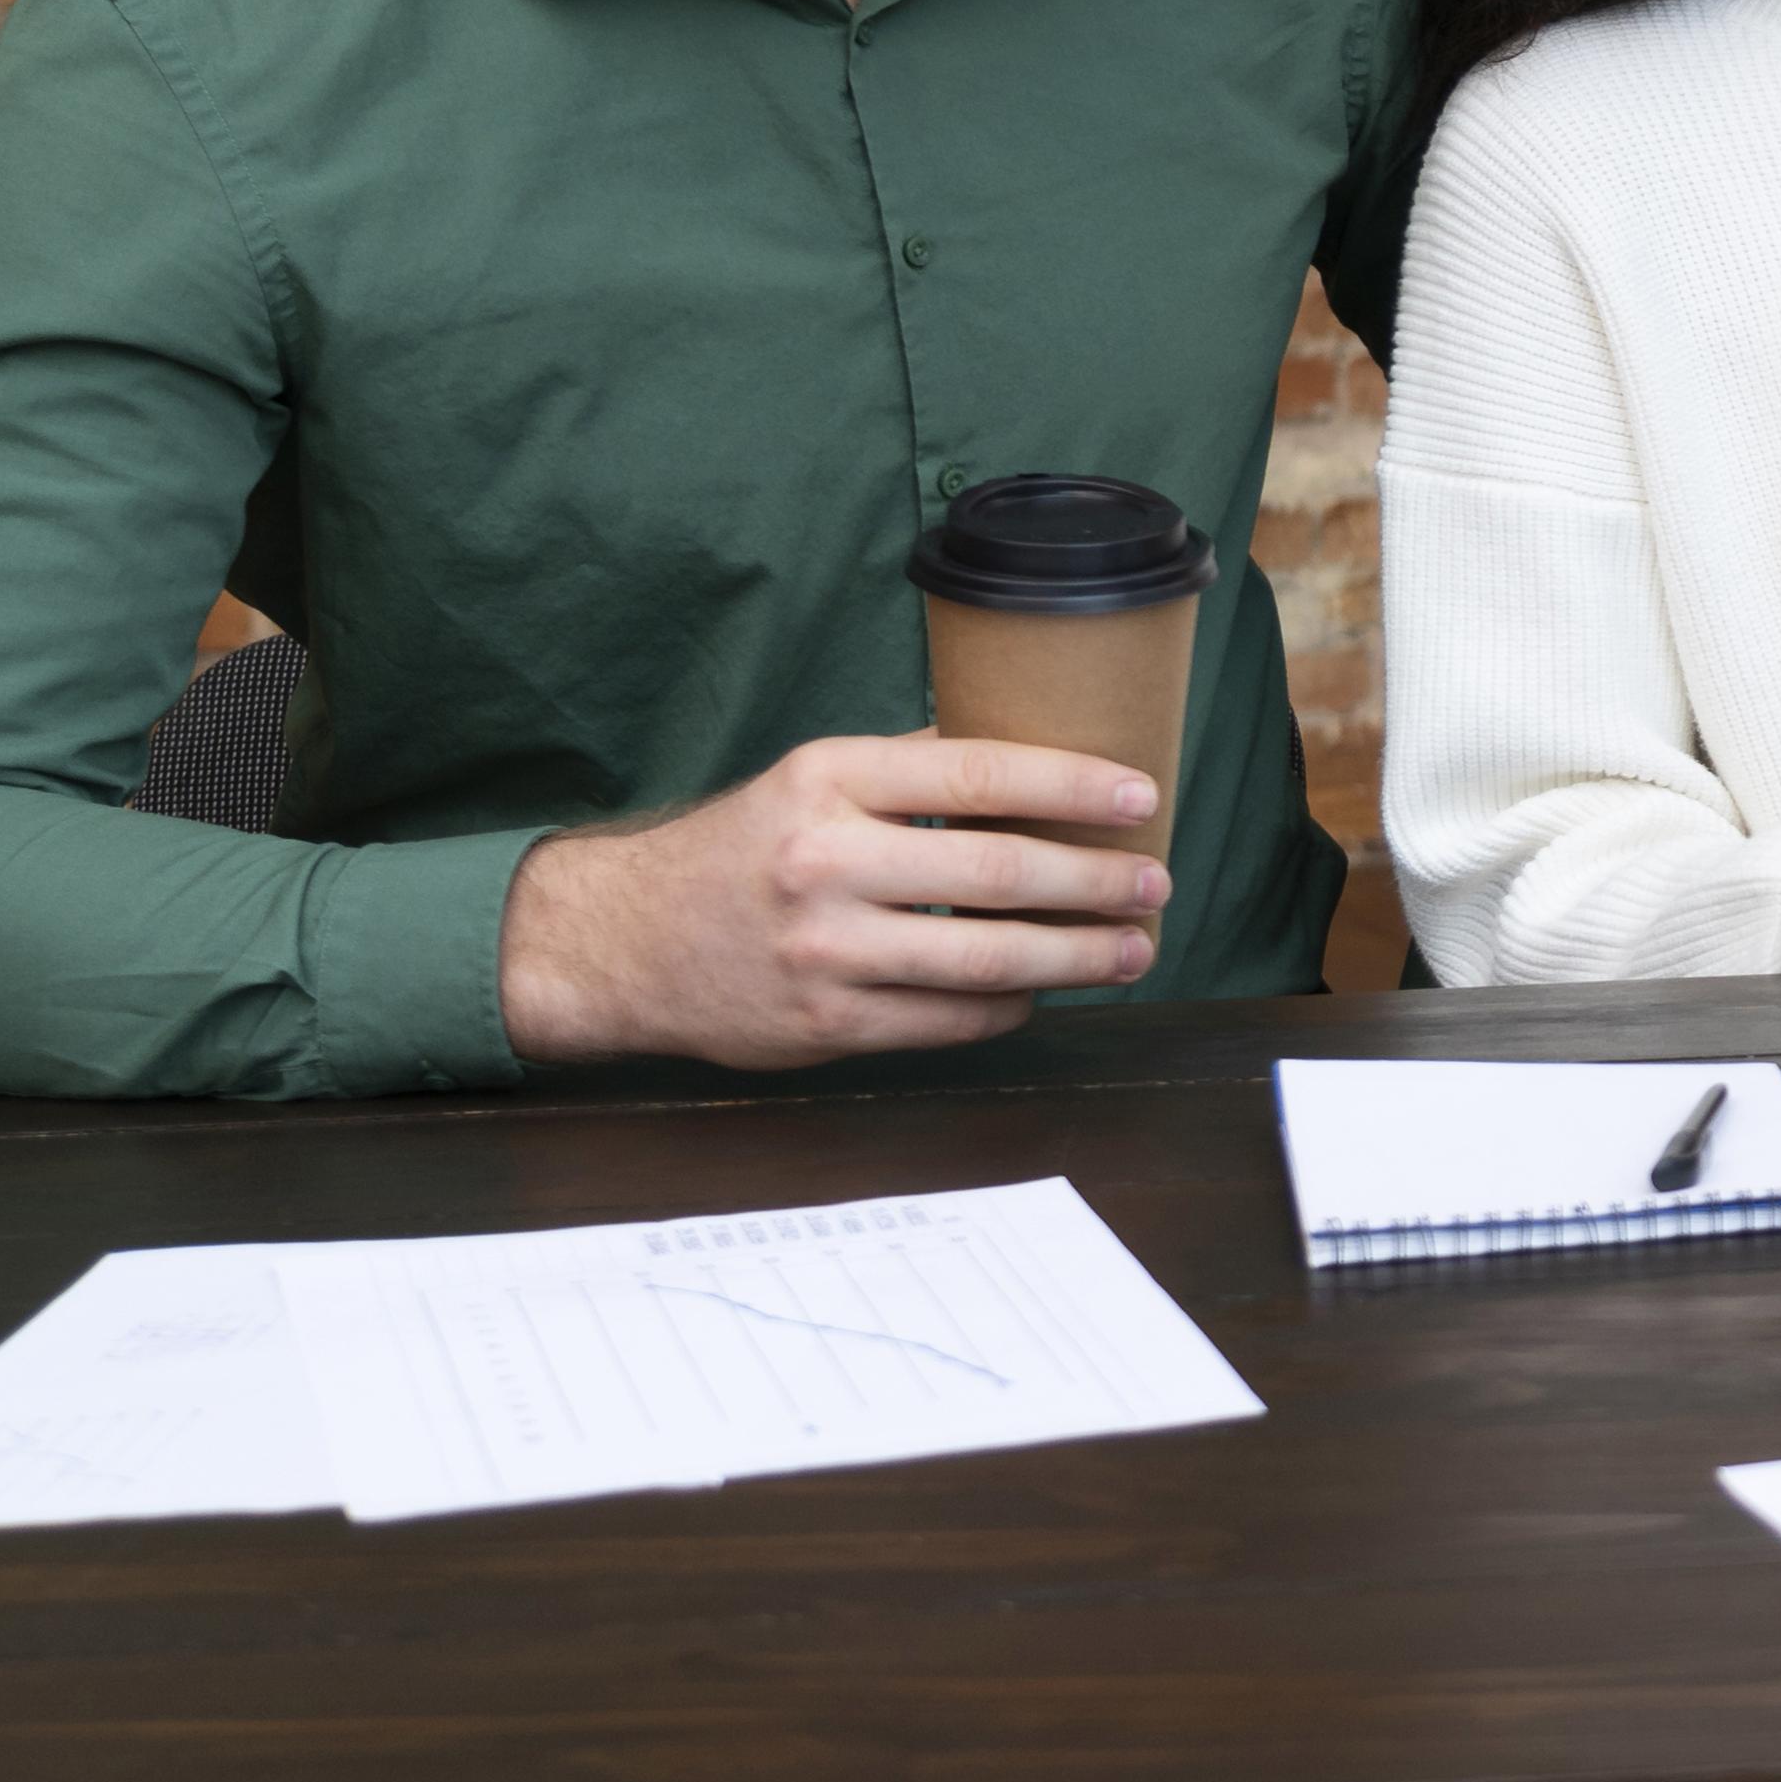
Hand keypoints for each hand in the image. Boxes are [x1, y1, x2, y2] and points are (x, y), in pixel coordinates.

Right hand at [496, 731, 1169, 1070]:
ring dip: (1076, 955)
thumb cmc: (743, 850)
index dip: (1073, 784)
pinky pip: (949, 1019)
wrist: (624, 942)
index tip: (1139, 796)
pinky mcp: (824, 1025)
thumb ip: (911, 771)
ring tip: (1132, 948)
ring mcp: (824, 950)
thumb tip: (1036, 756)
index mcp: (828, 780)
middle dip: (1096, 881)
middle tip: (1156, 884)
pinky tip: (1042, 990)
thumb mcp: (809, 780)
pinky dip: (1008, 1005)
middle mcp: (824, 860)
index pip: (979, 774)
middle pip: (999, 870)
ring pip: (986, 955)